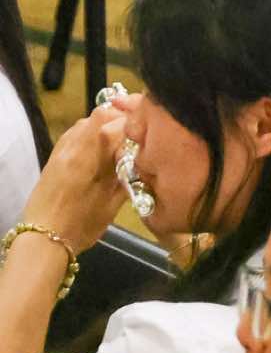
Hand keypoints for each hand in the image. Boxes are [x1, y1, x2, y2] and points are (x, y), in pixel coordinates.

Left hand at [20, 108, 132, 253]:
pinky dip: (91, 134)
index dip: (134, 124)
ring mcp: (61, 150)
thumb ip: (127, 173)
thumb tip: (141, 156)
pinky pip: (76, 132)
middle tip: (135, 137)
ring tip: (119, 143)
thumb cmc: (81, 224)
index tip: (146, 137)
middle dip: (121, 120)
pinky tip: (99, 150)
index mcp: (87, 157)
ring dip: (106, 125)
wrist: (43, 238)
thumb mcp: (113, 202)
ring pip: (87, 121)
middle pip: (100, 114)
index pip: (114, 122)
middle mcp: (73, 147)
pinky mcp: (55, 156)